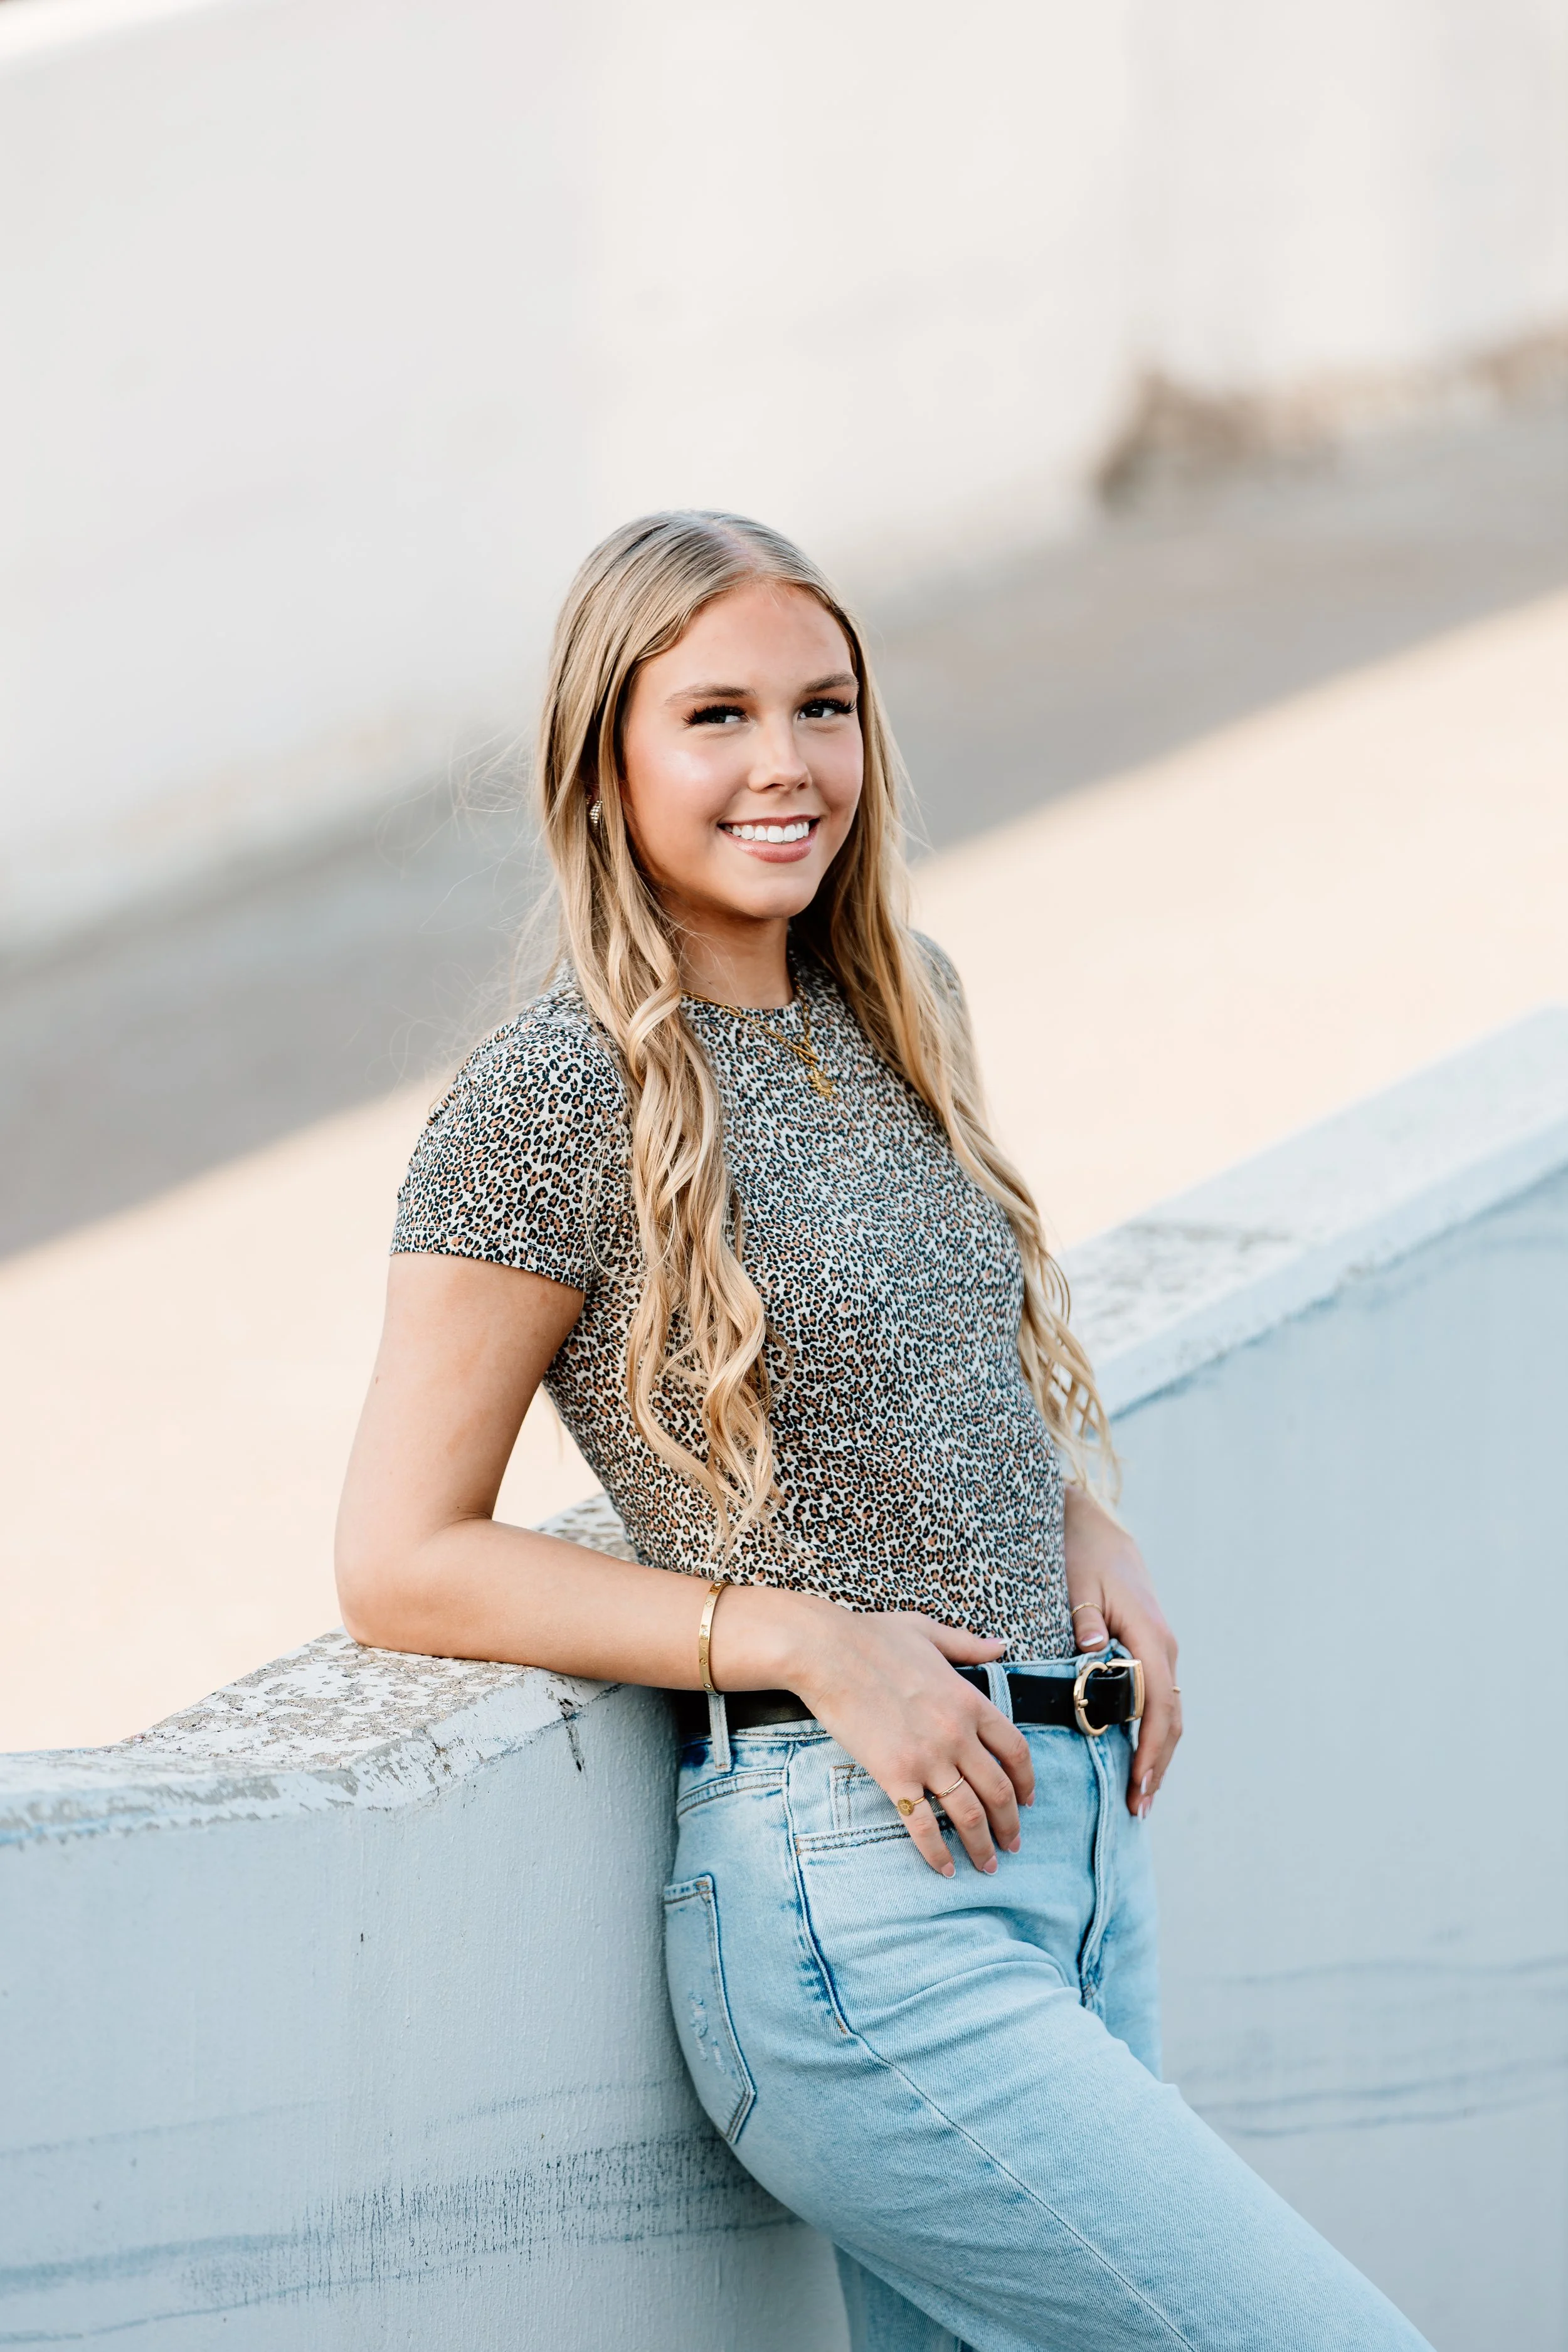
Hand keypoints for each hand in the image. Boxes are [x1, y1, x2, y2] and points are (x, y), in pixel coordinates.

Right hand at [783, 1602, 1034, 1877]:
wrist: (826, 1652)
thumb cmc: (873, 1637)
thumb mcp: (929, 1632)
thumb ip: (968, 1644)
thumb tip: (1001, 1645)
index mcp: (969, 1701)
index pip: (1016, 1751)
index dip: (1026, 1782)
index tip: (1028, 1801)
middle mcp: (957, 1734)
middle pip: (999, 1791)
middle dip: (1010, 1824)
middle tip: (1013, 1844)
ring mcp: (927, 1758)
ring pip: (969, 1814)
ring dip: (983, 1845)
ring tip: (988, 1866)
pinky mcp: (894, 1776)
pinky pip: (924, 1824)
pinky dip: (938, 1852)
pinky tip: (946, 1868)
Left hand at [1063, 1486, 1180, 1817]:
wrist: (1096, 1525)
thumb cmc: (1082, 1553)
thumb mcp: (1078, 1581)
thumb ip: (1085, 1618)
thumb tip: (1093, 1653)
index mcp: (1148, 1634)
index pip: (1157, 1703)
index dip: (1150, 1747)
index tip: (1137, 1784)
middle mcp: (1163, 1645)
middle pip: (1171, 1717)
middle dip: (1157, 1764)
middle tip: (1139, 1807)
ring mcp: (1160, 1648)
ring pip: (1169, 1711)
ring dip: (1158, 1754)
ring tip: (1142, 1796)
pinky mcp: (1150, 1649)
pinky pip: (1159, 1698)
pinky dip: (1153, 1732)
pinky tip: (1139, 1756)